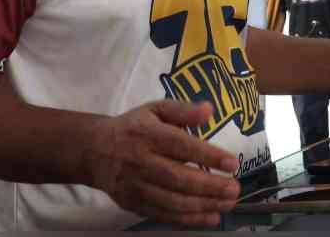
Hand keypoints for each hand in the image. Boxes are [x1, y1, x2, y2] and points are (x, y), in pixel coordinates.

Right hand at [85, 100, 240, 227]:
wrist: (94, 150)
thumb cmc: (133, 127)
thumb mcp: (156, 109)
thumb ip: (183, 110)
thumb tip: (209, 110)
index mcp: (147, 134)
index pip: (180, 146)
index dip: (207, 156)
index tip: (232, 163)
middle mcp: (140, 161)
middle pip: (177, 178)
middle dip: (209, 187)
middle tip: (234, 189)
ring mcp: (135, 186)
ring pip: (172, 201)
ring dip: (203, 205)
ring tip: (228, 203)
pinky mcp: (133, 204)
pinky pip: (163, 215)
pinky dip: (188, 219)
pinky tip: (210, 216)